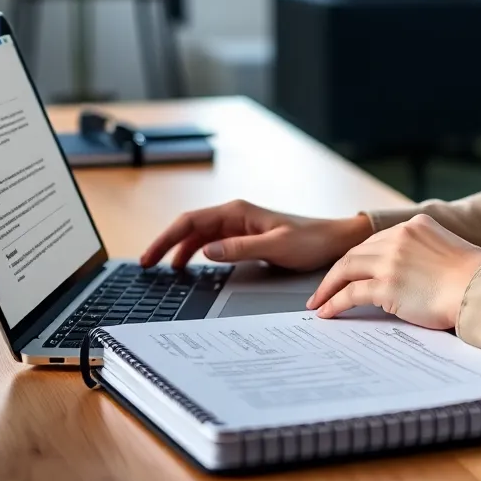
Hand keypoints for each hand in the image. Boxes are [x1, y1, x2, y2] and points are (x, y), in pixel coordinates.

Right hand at [140, 199, 372, 271]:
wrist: (333, 240)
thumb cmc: (310, 240)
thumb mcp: (275, 246)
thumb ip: (240, 248)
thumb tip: (206, 251)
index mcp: (238, 211)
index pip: (191, 221)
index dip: (166, 238)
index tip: (150, 256)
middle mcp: (235, 214)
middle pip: (190, 226)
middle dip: (166, 244)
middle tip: (147, 265)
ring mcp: (239, 225)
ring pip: (199, 235)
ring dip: (179, 248)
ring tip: (164, 269)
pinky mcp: (246, 236)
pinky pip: (212, 242)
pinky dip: (196, 252)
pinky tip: (191, 266)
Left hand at [307, 214, 480, 329]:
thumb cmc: (475, 278)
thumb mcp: (447, 249)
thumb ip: (425, 252)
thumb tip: (413, 274)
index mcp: (414, 225)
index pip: (376, 241)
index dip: (359, 258)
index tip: (347, 271)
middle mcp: (399, 237)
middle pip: (356, 252)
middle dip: (337, 271)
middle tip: (323, 288)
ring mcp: (390, 260)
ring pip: (347, 269)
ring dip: (328, 287)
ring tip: (318, 302)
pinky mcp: (386, 286)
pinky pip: (350, 293)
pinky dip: (334, 302)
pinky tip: (327, 312)